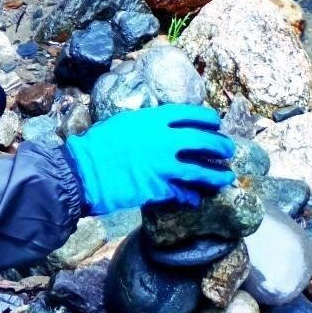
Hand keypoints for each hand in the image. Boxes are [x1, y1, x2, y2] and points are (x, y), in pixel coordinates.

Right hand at [65, 104, 235, 215]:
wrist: (84, 171)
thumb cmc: (98, 144)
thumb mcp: (124, 123)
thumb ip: (148, 125)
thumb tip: (164, 129)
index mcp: (153, 120)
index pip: (190, 114)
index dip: (207, 118)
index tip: (216, 122)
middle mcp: (163, 140)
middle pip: (203, 140)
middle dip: (220, 145)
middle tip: (228, 149)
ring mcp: (163, 166)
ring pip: (200, 170)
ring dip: (216, 175)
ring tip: (227, 177)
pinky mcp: (159, 188)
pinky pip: (182, 193)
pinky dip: (191, 196)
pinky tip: (196, 199)